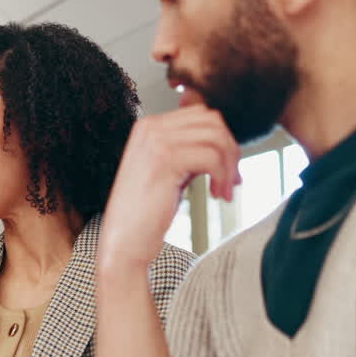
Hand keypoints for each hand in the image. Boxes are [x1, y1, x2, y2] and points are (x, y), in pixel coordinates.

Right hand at [99, 106, 241, 270]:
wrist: (124, 241)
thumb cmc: (145, 213)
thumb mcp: (168, 171)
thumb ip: (188, 150)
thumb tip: (223, 139)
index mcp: (149, 126)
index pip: (202, 114)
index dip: (222, 140)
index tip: (226, 170)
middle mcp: (150, 127)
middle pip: (212, 121)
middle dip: (230, 150)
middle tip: (232, 180)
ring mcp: (155, 141)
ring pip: (216, 138)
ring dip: (229, 166)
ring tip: (225, 191)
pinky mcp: (165, 160)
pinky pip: (212, 157)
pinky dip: (222, 177)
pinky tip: (217, 196)